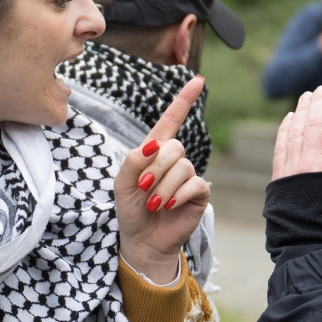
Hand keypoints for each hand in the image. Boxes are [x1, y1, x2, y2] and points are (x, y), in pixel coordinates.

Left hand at [115, 76, 210, 282]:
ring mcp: (188, 176)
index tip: (198, 80)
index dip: (184, 100)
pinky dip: (178, 194)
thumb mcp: (121, 183)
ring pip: (183, 166)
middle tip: (143, 188)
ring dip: (164, 186)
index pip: (171, 120)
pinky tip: (168, 205)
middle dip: (156, 167)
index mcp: (155, 151)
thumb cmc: (130, 210)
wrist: (141, 241)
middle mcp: (174, 160)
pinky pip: (195, 183)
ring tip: (153, 203)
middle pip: (174, 147)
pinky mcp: (199, 194)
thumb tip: (155, 145)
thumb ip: (133, 160)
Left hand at [272, 86, 321, 209]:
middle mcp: (311, 163)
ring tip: (307, 96)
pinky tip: (290, 118)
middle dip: (319, 102)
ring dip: (301, 110)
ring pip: (296, 129)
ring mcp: (292, 168)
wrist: (311, 249)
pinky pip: (281, 144)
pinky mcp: (278, 176)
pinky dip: (285, 129)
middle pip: (315, 121)